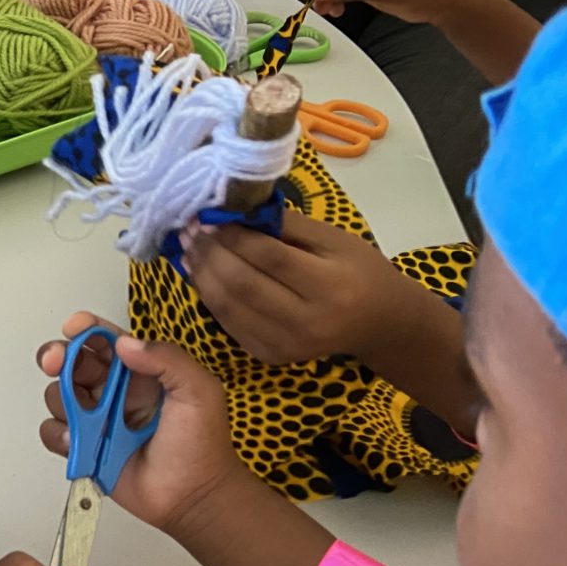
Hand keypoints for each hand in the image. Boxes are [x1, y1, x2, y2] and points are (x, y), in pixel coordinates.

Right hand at [38, 313, 242, 538]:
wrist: (193, 498)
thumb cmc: (201, 445)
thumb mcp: (199, 392)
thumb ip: (167, 359)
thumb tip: (124, 344)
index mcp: (139, 372)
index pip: (106, 340)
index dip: (86, 329)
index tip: (74, 328)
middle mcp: (112, 391)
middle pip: (72, 362)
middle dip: (58, 356)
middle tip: (53, 362)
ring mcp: (95, 420)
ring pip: (57, 395)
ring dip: (62, 400)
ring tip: (84, 420)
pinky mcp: (82, 448)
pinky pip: (53, 432)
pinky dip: (58, 434)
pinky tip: (77, 443)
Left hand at [181, 213, 426, 368]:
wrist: (379, 323)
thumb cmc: (358, 270)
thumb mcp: (333, 239)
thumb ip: (286, 225)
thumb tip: (234, 210)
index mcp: (331, 286)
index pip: (269, 257)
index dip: (233, 235)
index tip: (208, 216)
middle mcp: (308, 322)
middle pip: (243, 284)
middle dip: (210, 253)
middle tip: (190, 228)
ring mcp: (287, 345)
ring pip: (228, 307)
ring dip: (201, 274)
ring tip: (187, 247)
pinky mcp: (272, 356)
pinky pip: (229, 324)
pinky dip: (209, 296)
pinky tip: (199, 273)